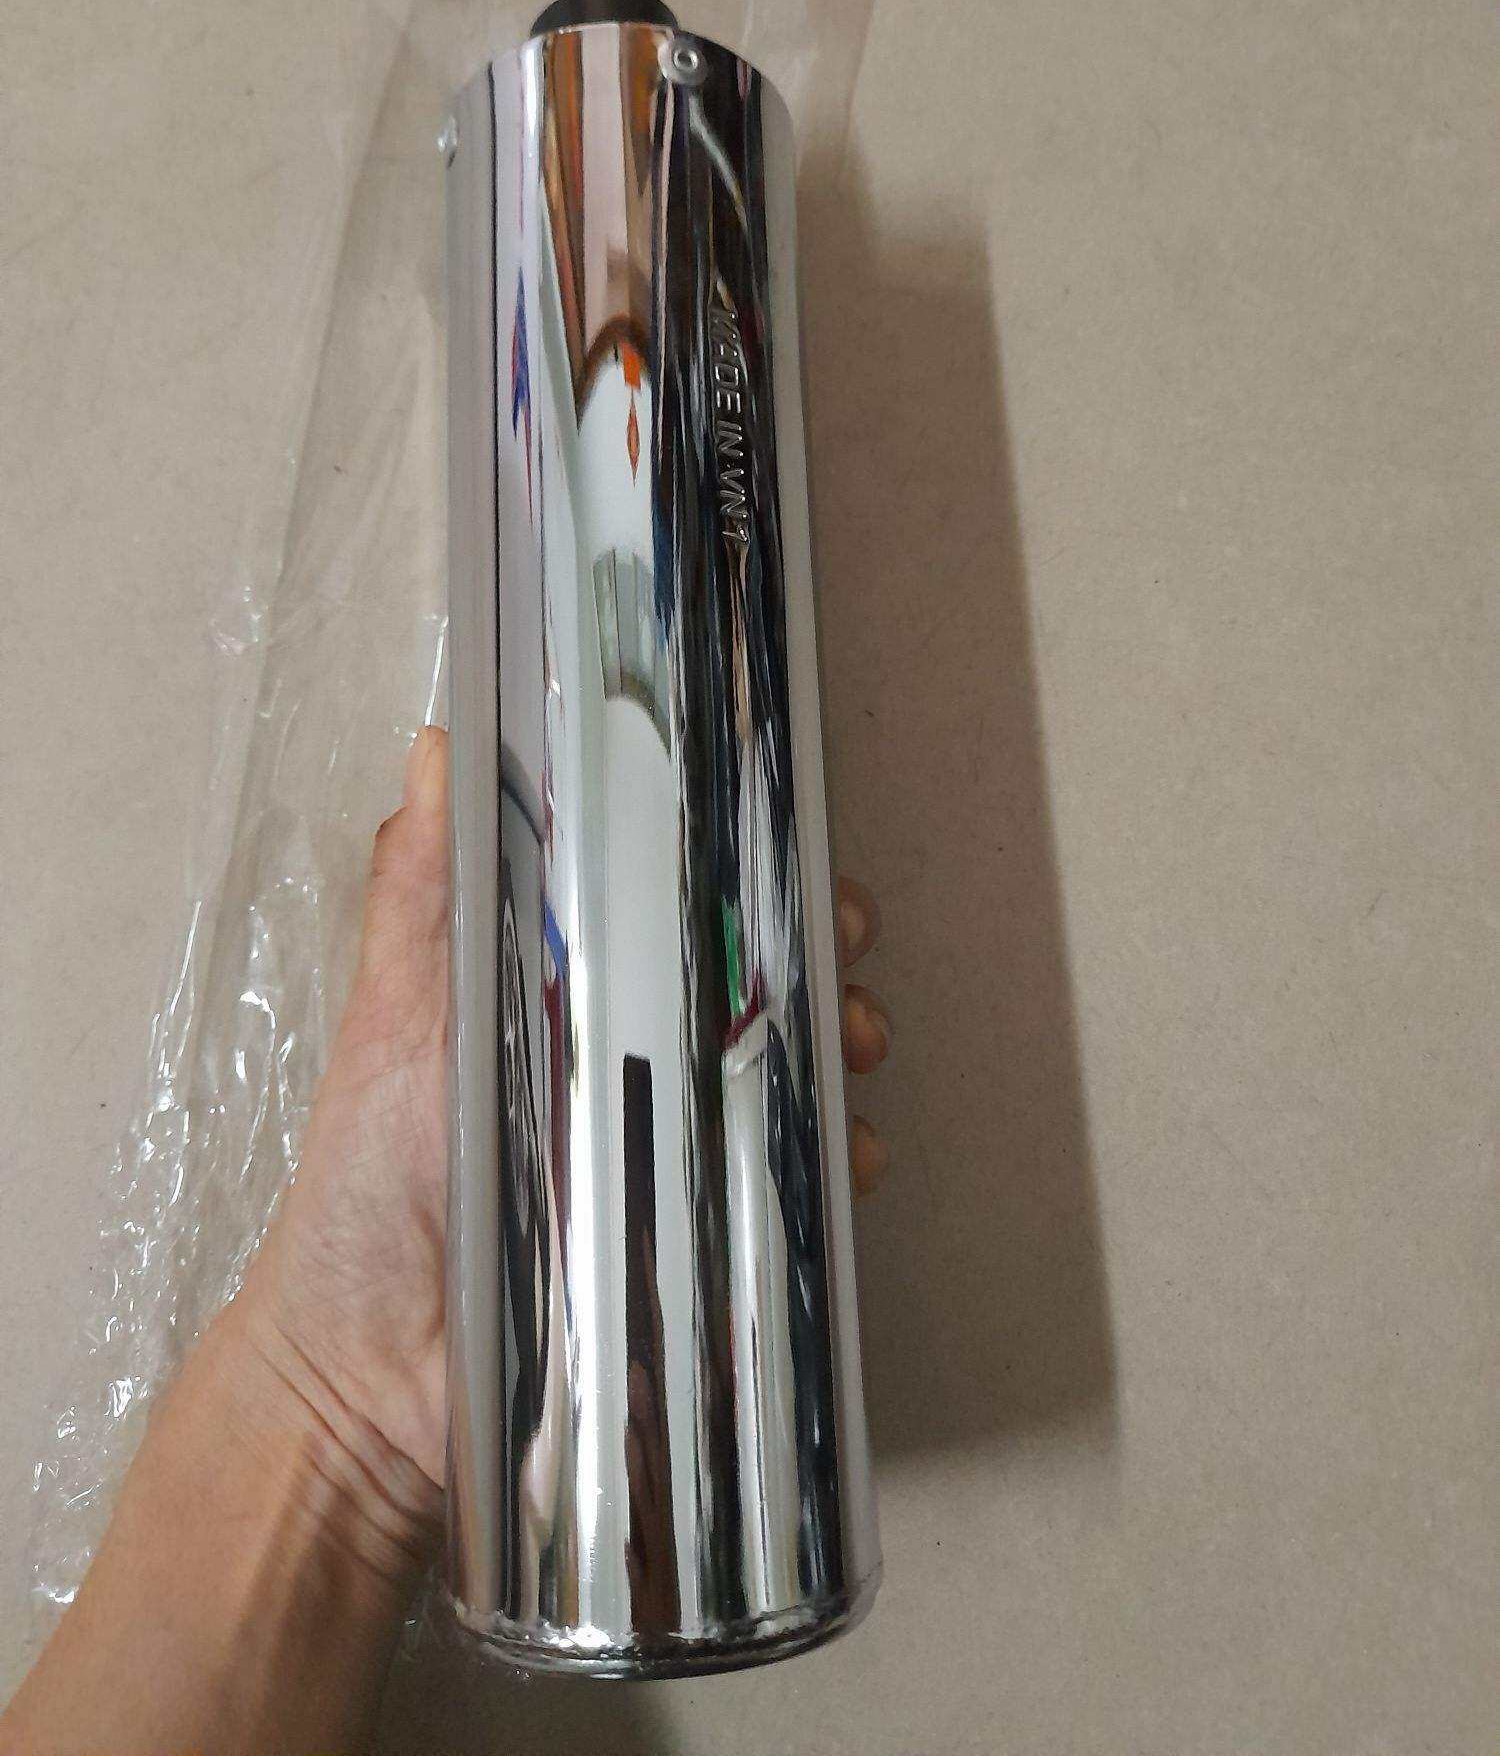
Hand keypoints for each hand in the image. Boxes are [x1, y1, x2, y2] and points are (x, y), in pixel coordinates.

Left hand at [239, 726, 892, 1511]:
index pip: (676, 911)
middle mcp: (632, 1066)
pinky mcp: (703, 1244)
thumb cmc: (367, 1196)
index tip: (787, 845)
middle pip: (756, 987)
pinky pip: (791, 1190)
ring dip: (841, 1048)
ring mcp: (673, 1155)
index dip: (743, 872)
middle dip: (819, 955)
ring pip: (790, 1077)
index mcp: (569, 997)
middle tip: (839, 950)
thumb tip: (437, 749)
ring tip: (847, 1047)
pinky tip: (841, 1153)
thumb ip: (420, 898)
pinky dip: (834, 1164)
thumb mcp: (395, 1027)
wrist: (368, 1386)